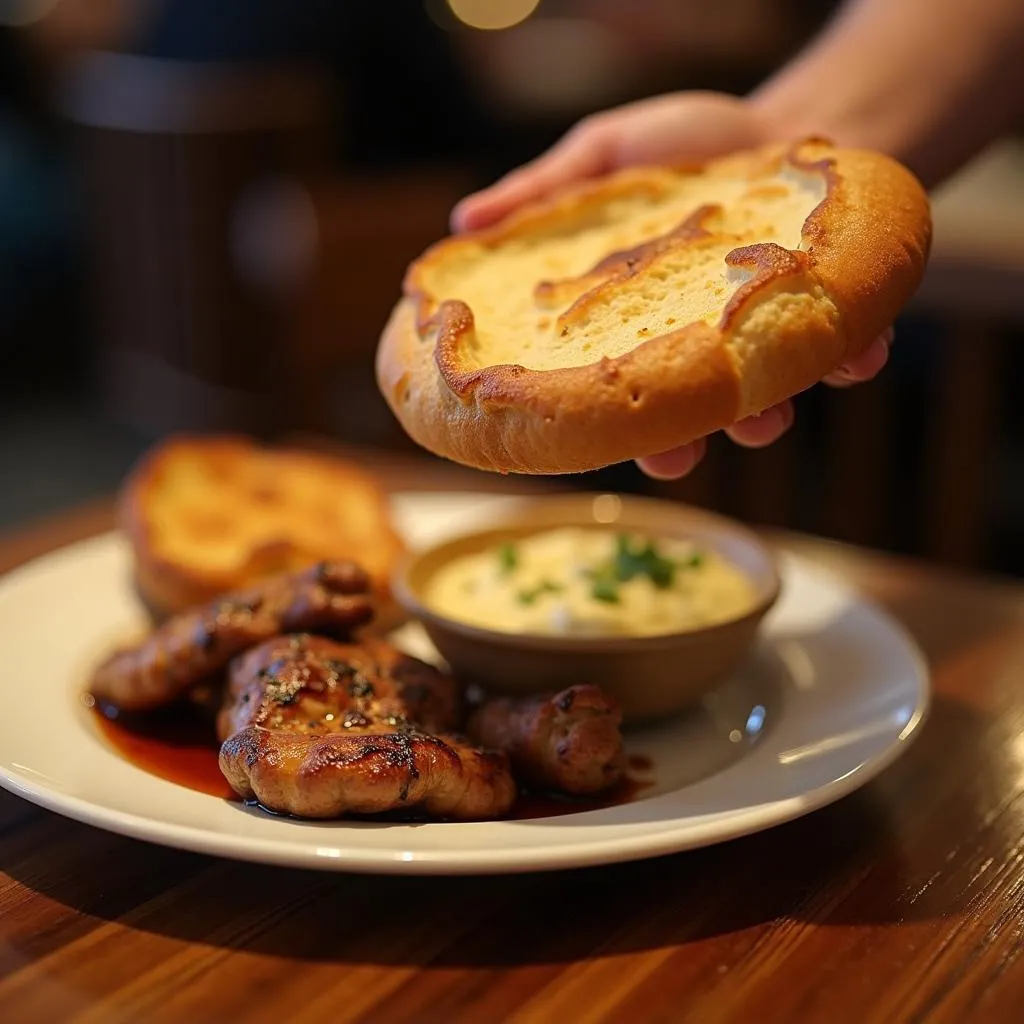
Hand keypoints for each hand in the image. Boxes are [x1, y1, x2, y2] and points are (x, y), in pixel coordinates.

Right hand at [451, 92, 892, 479]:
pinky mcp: (827, 317)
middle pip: (679, 416)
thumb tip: (460, 224)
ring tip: (765, 415)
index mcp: (637, 323)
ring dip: (763, 417)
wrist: (788, 124)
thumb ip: (543, 192)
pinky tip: (858, 354)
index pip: (606, 384)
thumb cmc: (689, 148)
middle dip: (679, 445)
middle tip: (676, 456)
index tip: (577, 437)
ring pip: (760, 401)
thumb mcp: (607, 154)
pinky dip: (852, 359)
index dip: (595, 420)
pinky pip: (843, 352)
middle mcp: (696, 347)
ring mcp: (761, 339)